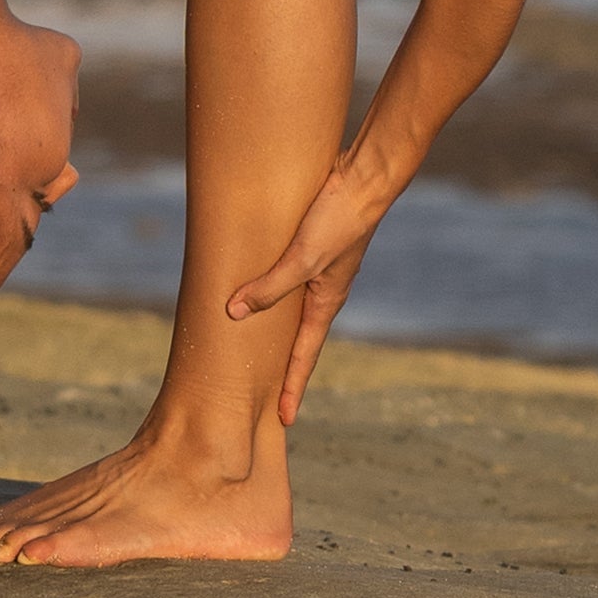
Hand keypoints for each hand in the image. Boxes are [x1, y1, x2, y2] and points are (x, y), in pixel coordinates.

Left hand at [223, 144, 396, 428]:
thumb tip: (232, 314)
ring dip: (273, 329)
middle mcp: (323, 292)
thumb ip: (270, 286)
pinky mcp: (309, 245)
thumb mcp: (303, 257)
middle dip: (283, 368)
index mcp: (326, 302)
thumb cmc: (340, 219)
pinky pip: (285, 277)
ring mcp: (318, 270)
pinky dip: (270, 291)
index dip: (292, 388)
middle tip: (264, 395)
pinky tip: (252, 287)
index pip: (304, 356)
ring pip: (290, 308)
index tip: (283, 420)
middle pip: (298, 339)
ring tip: (251, 348)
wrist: (365, 178)